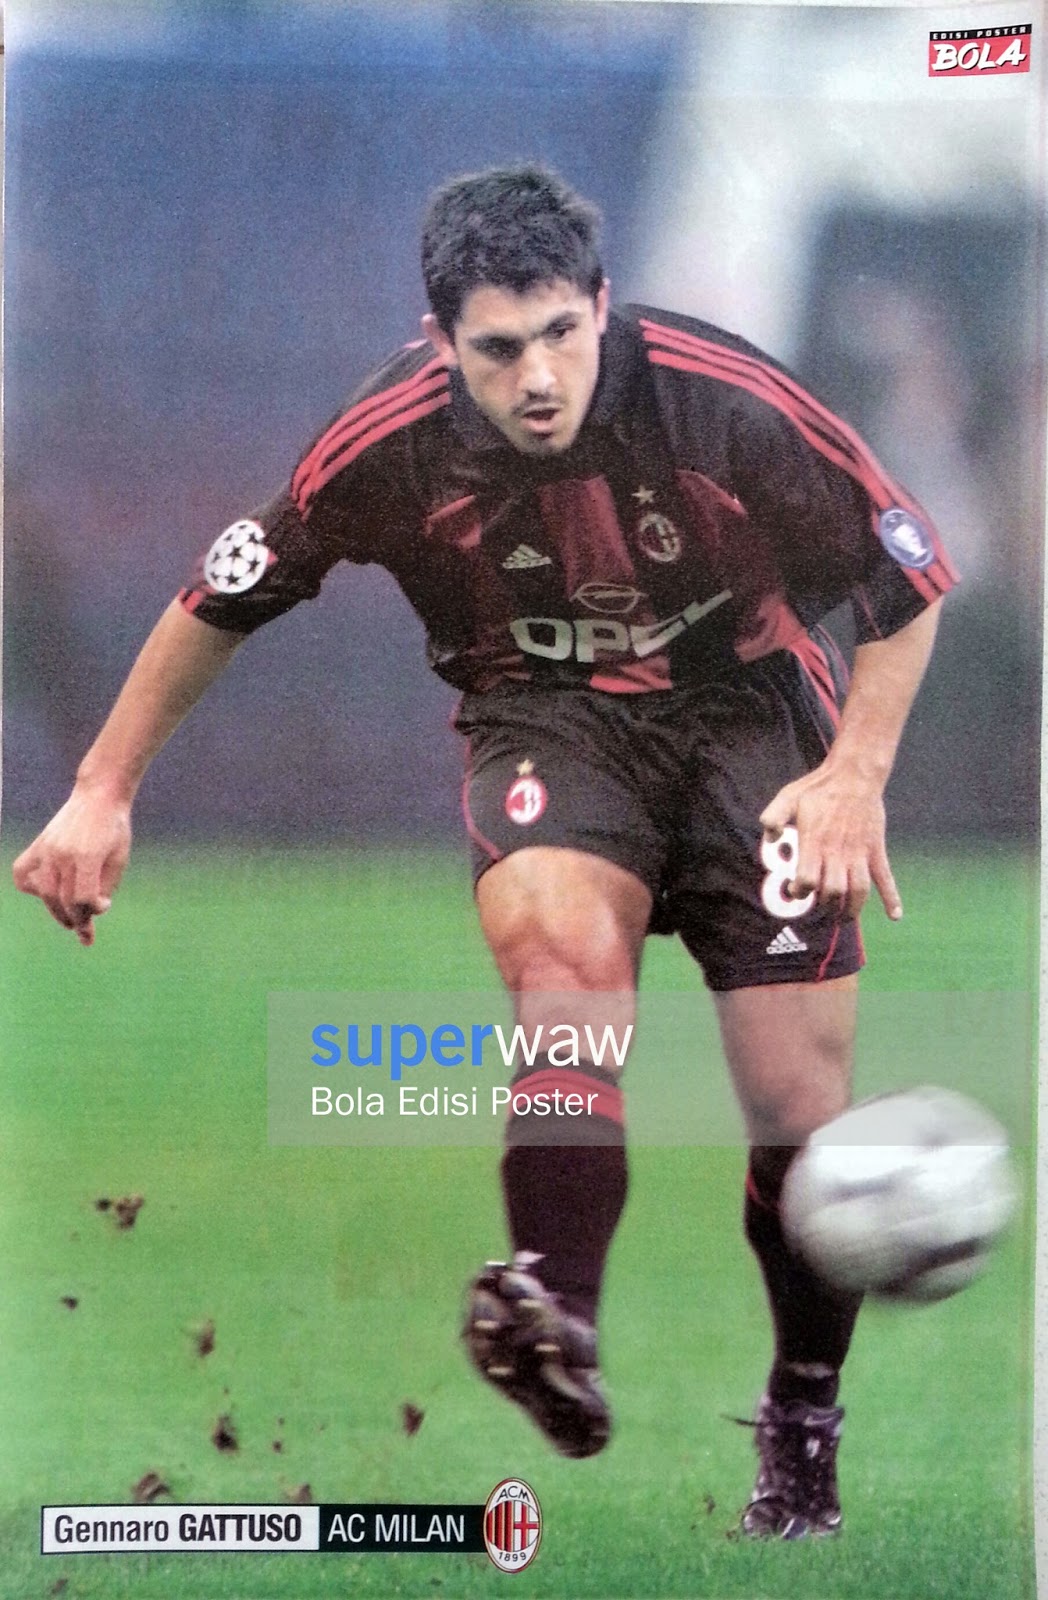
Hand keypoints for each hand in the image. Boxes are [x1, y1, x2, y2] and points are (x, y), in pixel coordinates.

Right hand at [12, 788, 131, 945]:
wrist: (99, 796)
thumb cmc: (114, 829)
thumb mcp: (119, 859)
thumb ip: (105, 887)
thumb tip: (92, 913)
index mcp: (87, 856)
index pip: (83, 898)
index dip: (94, 909)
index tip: (104, 904)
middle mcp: (63, 853)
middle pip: (64, 899)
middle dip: (76, 918)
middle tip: (85, 929)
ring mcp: (47, 849)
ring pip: (45, 892)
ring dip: (57, 911)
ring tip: (69, 919)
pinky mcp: (39, 845)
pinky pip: (22, 873)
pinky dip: (30, 887)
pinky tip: (44, 893)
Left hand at [759, 764, 901, 921]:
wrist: (855, 775)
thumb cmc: (818, 787)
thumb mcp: (788, 797)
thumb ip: (774, 817)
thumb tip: (768, 836)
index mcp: (815, 842)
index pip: (808, 880)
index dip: (800, 891)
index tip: (796, 891)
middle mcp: (838, 852)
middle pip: (833, 891)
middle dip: (823, 904)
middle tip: (818, 905)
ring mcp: (860, 853)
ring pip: (858, 891)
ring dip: (851, 910)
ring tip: (844, 918)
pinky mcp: (876, 850)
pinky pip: (886, 878)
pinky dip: (892, 898)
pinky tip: (895, 915)